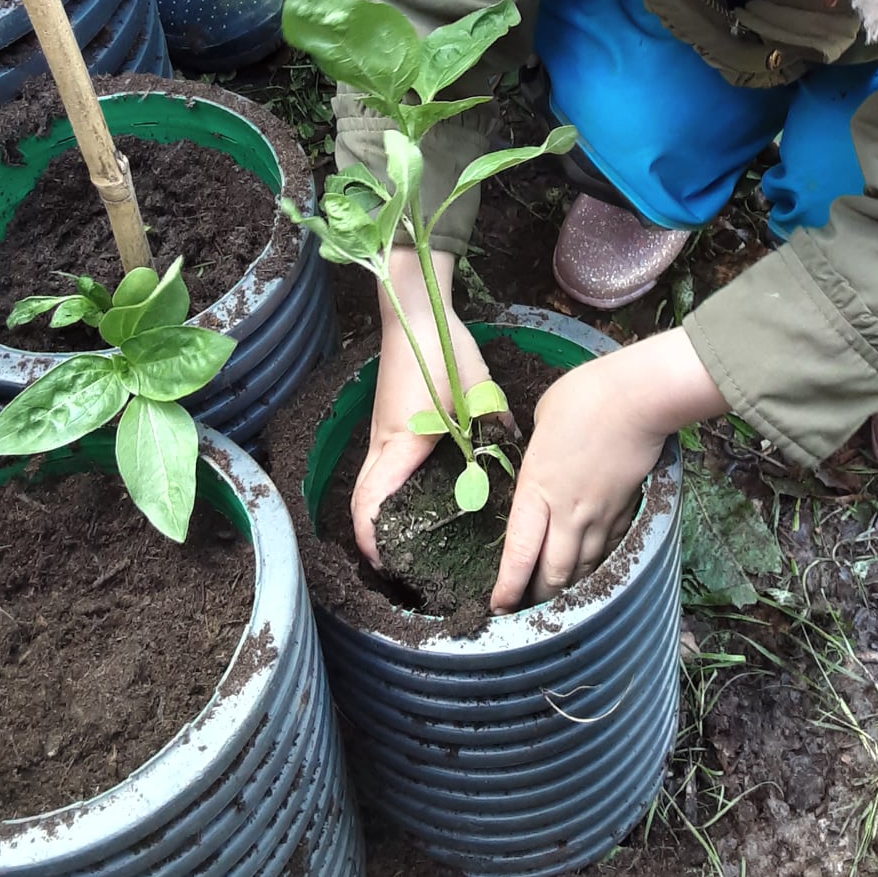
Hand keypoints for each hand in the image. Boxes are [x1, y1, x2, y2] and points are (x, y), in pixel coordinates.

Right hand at [351, 250, 500, 563]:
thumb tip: (513, 451)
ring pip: (369, 486)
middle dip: (374, 538)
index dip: (374, 540)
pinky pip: (380, 469)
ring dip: (378, 516)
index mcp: (402, 442)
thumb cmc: (441, 349)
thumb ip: (492, 424)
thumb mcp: (476, 390)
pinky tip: (415, 497)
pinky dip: (385, 492)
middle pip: (364, 502)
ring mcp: (382, 433)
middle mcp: (384, 444)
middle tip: (402, 564)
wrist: (414, 310)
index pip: (371, 503)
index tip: (390, 566)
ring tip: (407, 539)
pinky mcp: (389, 423)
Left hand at [490, 328, 725, 612]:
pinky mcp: (625, 510)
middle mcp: (568, 512)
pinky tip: (592, 570)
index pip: (518, 553)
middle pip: (553, 574)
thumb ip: (537, 451)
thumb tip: (541, 461)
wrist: (638, 399)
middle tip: (525, 609)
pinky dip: (597, 566)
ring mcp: (600, 514)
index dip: (508, 587)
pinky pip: (608, 550)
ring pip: (582, 569)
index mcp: (538, 488)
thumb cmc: (584, 398)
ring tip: (557, 599)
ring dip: (568, 588)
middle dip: (537, 597)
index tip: (497, 607)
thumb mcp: (543, 420)